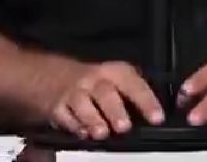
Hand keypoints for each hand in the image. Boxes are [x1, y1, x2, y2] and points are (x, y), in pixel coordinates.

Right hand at [49, 61, 164, 140]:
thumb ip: (132, 92)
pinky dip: (73, 125)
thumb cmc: (91, 80)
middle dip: (115, 110)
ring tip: (102, 133)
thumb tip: (154, 114)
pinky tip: (82, 132)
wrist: (50, 74)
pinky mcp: (56, 107)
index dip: (146, 101)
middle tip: (124, 127)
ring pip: (83, 104)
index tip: (157, 118)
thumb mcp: (113, 76)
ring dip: (93, 119)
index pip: (133, 84)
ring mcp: (74, 94)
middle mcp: (93, 82)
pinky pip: (64, 116)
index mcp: (113, 73)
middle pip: (105, 93)